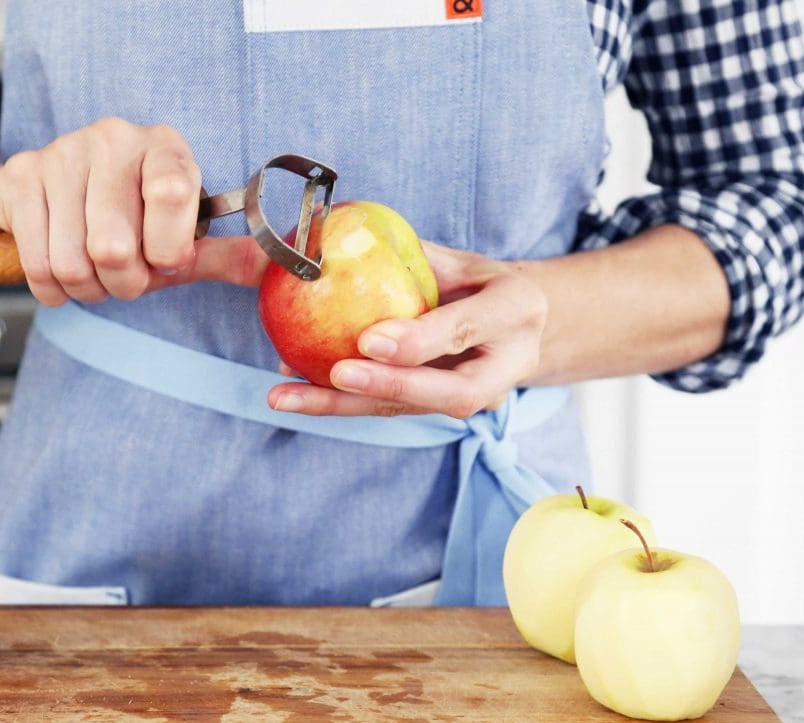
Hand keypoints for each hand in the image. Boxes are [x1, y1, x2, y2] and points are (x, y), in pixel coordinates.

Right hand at [0, 118, 264, 305]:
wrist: (45, 198)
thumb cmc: (125, 223)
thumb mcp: (179, 239)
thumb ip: (227, 255)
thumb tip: (289, 268)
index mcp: (163, 147)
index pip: (171, 192)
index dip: (167, 249)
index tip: (165, 260)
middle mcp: (113, 138)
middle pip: (114, 247)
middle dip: (123, 283)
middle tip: (126, 275)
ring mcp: (61, 154)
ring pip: (73, 262)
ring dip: (87, 288)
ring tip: (95, 273)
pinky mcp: (19, 178)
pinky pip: (39, 263)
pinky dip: (53, 288)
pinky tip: (62, 272)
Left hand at [267, 242, 547, 418]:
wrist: (515, 325)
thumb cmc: (478, 281)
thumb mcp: (455, 257)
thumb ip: (409, 254)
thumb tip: (328, 228)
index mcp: (514, 309)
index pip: (464, 328)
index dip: (419, 340)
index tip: (368, 339)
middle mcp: (506, 363)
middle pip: (450, 390)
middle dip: (388, 386)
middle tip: (335, 376)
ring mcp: (480, 397)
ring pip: (412, 410)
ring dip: (345, 405)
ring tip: (288, 395)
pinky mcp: (443, 411)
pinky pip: (391, 410)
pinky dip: (340, 402)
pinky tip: (294, 390)